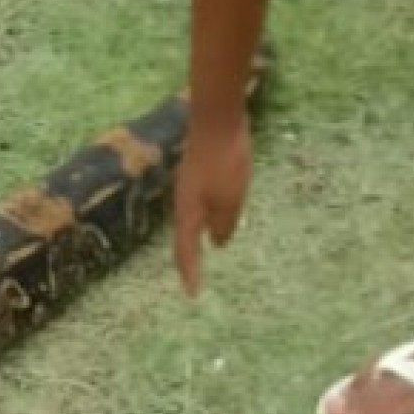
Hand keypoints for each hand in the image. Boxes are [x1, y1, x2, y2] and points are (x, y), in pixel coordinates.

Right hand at [173, 108, 252, 296]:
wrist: (216, 119)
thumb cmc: (224, 162)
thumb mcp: (230, 199)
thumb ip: (224, 225)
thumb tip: (218, 242)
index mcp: (188, 214)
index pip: (186, 252)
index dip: (190, 274)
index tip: (193, 295)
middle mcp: (183, 203)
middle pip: (183, 238)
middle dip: (187, 259)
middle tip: (192, 278)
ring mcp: (189, 186)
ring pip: (190, 220)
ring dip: (194, 238)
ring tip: (201, 252)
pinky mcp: (198, 172)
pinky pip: (199, 204)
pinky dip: (203, 219)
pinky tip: (213, 216)